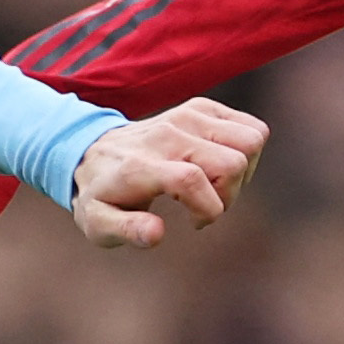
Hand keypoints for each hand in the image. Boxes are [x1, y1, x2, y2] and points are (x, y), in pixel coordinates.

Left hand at [63, 98, 268, 251]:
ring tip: (216, 184)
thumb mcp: (98, 223)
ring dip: (244, 172)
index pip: (191, 179)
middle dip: (230, 195)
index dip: (208, 209)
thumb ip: (125, 231)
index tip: (195, 223)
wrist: (91, 152)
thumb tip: (157, 234)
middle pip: (232, 162)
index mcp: (141, 166)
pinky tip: (220, 165)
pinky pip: (251, 127)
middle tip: (206, 205)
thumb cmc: (101, 195)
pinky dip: (246, 151)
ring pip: (251, 140)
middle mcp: (167, 135)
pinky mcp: (201, 108)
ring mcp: (187, 116)